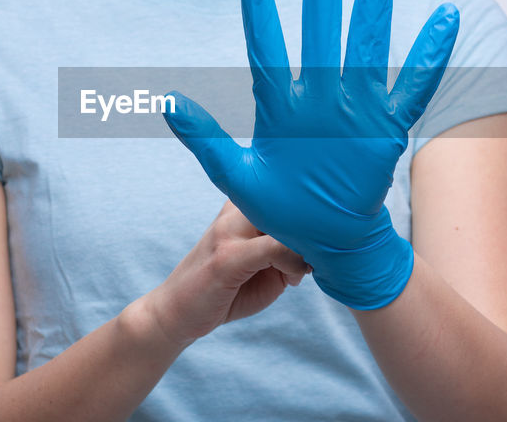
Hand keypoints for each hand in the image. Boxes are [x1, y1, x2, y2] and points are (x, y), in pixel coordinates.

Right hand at [136, 200, 310, 346]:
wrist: (176, 314)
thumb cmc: (223, 292)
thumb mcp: (263, 272)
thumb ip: (289, 258)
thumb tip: (315, 255)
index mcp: (241, 207)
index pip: (286, 192)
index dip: (314, 213)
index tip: (329, 238)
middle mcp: (234, 211)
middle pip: (287, 198)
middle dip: (314, 224)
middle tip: (326, 249)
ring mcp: (228, 232)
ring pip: (283, 219)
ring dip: (306, 242)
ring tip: (311, 263)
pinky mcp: (227, 257)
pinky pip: (273, 248)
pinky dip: (294, 261)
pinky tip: (295, 277)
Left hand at [163, 0, 459, 309]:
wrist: (325, 238)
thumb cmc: (280, 209)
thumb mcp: (236, 176)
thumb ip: (203, 139)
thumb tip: (166, 101)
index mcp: (280, 108)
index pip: (266, 53)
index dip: (259, 16)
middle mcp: (319, 99)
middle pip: (321, 36)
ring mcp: (355, 111)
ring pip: (365, 52)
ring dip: (371, 12)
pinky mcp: (386, 129)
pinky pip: (413, 89)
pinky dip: (430, 57)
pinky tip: (445, 20)